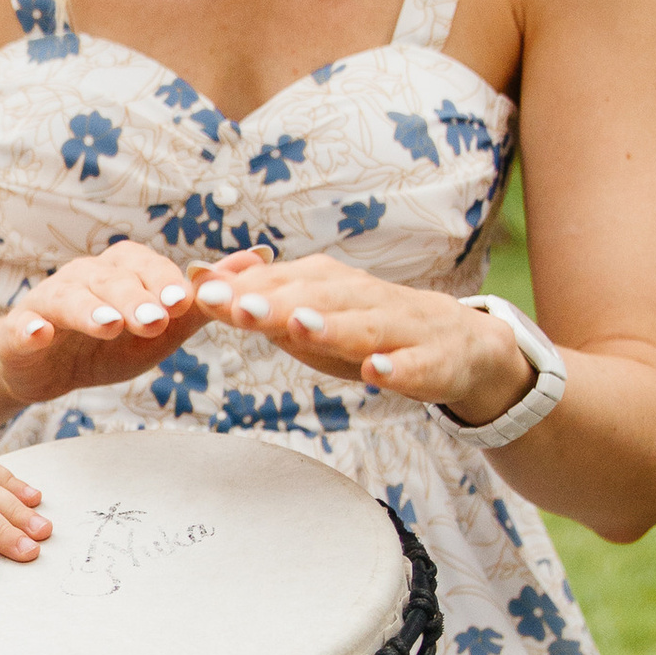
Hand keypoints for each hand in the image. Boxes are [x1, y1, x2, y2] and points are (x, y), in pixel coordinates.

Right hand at [0, 241, 219, 411]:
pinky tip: (40, 334)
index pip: (145, 265)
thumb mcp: (158, 333)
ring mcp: (48, 301)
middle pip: (109, 279)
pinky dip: (30, 329)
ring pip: (68, 297)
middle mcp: (83, 276)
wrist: (47, 369)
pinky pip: (23, 325)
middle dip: (133, 299)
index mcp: (120, 270)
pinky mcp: (18, 330)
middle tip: (153, 321)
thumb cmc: (108, 345)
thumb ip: (198, 306)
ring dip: (89, 309)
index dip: (163, 282)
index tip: (183, 302)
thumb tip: (252, 266)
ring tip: (109, 325)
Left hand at [190, 250, 534, 420]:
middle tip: (236, 307)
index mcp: (326, 286)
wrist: (458, 341)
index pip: (278, 285)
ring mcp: (398, 328)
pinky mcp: (431, 359)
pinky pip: (412, 366)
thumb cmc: (367, 330)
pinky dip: (396, 368)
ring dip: (330, 326)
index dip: (240, 290)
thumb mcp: (310, 319)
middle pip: (315, 300)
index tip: (202, 294)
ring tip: (298, 327)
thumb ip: (258, 304)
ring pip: (362, 326)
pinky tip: (376, 372)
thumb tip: (198, 282)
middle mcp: (360, 298)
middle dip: (276, 304)